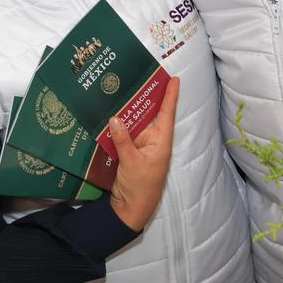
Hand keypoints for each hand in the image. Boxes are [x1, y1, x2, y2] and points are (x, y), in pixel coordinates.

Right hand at [107, 76, 179, 231]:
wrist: (130, 208)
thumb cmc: (140, 186)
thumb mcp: (131, 162)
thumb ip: (123, 140)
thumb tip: (114, 118)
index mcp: (160, 141)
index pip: (166, 113)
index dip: (170, 96)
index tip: (174, 79)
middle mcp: (152, 139)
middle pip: (149, 113)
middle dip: (145, 96)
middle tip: (139, 73)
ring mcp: (140, 145)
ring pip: (134, 122)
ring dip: (127, 109)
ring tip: (121, 87)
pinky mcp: (128, 151)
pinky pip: (123, 133)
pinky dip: (117, 124)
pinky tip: (109, 112)